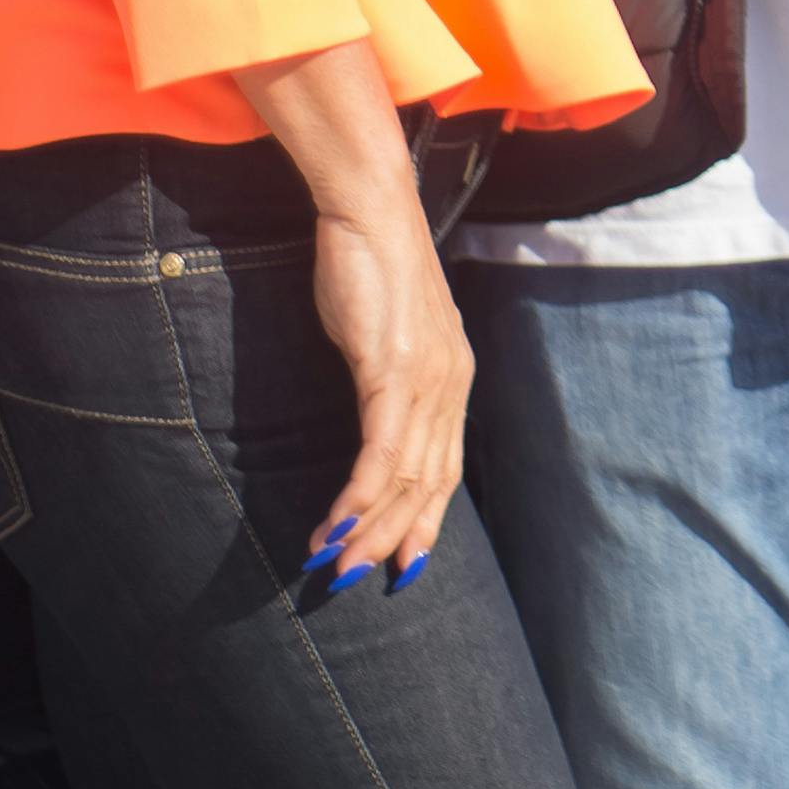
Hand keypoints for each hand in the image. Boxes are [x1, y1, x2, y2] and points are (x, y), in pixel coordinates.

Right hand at [232, 37, 466, 592]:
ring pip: (406, 476)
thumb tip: (375, 413)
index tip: (405, 562)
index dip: (427, 519)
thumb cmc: (373, 267)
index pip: (447, 467)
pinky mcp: (391, 369)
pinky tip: (335, 525)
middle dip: (397, 538)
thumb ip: (391, 378)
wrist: (371, 209)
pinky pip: (379, 450)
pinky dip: (359, 495)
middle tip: (360, 579)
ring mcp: (426, 379)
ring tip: (335, 566)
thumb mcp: (389, 333)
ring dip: (369, 528)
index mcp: (454, 378)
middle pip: (431, 483)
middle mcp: (450, 384)